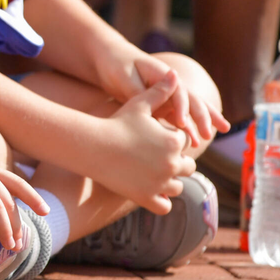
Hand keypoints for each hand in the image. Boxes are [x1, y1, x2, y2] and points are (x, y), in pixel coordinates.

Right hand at [91, 71, 198, 214]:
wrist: (92, 145)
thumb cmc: (116, 122)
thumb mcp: (139, 104)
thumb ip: (161, 90)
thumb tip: (175, 73)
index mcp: (175, 142)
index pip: (185, 142)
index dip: (172, 139)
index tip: (157, 137)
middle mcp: (172, 164)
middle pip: (187, 166)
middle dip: (175, 161)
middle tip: (156, 157)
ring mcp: (161, 183)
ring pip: (178, 186)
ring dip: (170, 181)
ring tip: (154, 173)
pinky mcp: (147, 198)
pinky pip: (165, 205)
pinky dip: (161, 200)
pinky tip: (150, 191)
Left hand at [99, 50, 227, 148]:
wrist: (109, 58)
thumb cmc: (115, 65)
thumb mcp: (124, 77)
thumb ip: (139, 91)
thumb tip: (151, 108)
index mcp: (161, 74)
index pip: (178, 92)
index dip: (181, 107)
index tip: (181, 124)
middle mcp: (170, 84)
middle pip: (192, 99)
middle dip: (203, 116)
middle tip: (208, 134)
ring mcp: (168, 94)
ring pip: (191, 107)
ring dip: (204, 120)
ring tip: (218, 133)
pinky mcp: (162, 103)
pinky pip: (180, 115)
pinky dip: (190, 126)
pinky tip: (196, 139)